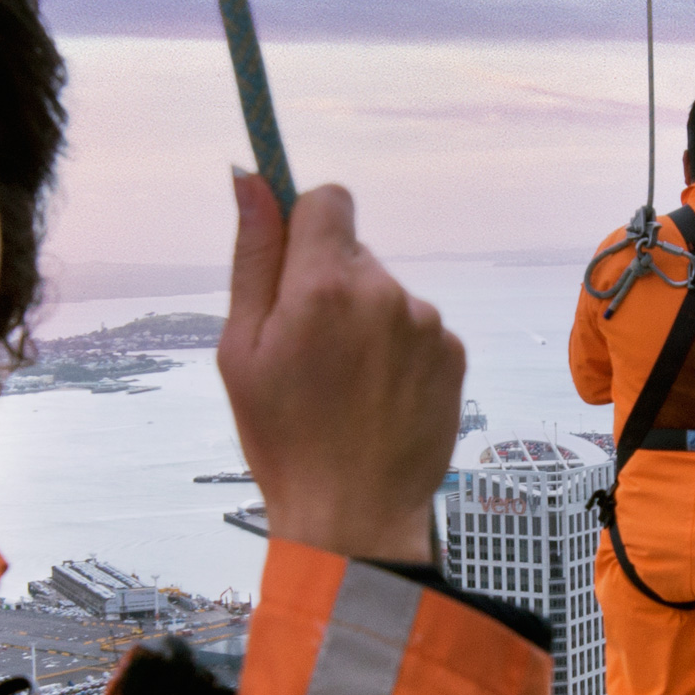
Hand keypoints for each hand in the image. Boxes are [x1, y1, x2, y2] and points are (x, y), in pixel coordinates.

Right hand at [219, 172, 456, 566]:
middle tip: (306, 352)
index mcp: (325, 285)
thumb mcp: (241, 349)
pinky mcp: (453, 353)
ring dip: (364, 322)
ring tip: (342, 386)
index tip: (292, 259)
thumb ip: (253, 256)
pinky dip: (395, 352)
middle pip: (353, 254)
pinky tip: (375, 399)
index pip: (328, 200)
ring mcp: (427, 324)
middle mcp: (385, 293)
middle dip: (327, 285)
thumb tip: (249, 178)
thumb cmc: (283, 439)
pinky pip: (416, 329)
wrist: (354, 516)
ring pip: (384, 295)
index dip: (306, 224)